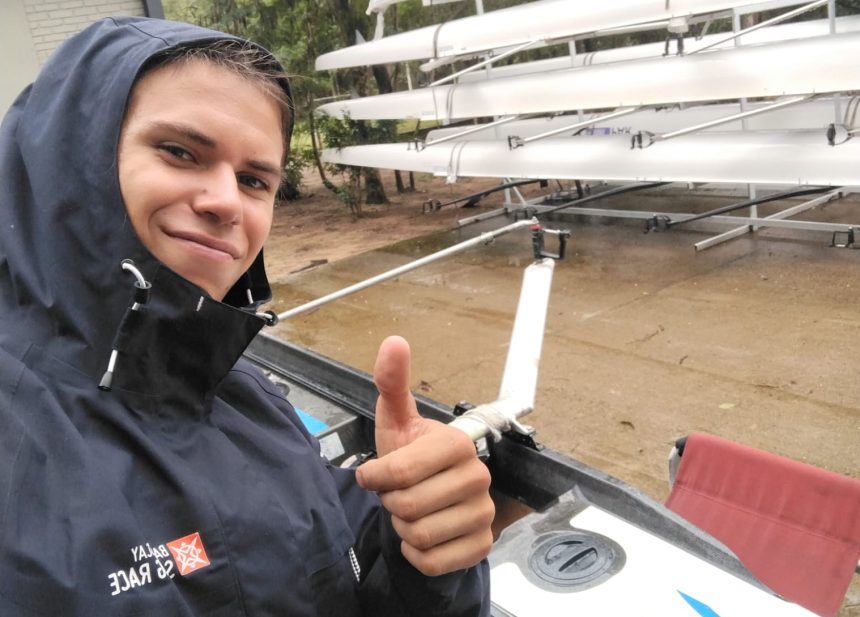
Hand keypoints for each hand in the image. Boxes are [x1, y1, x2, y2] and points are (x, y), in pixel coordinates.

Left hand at [356, 336, 494, 576]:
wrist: (431, 498)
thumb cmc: (411, 457)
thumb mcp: (396, 421)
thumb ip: (391, 382)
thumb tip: (394, 340)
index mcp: (458, 444)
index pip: (399, 473)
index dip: (375, 478)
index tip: (374, 475)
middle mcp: (479, 477)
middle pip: (408, 506)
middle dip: (391, 504)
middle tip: (399, 493)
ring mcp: (484, 514)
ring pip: (419, 535)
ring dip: (403, 528)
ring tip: (413, 511)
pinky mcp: (482, 546)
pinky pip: (432, 562)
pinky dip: (416, 554)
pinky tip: (423, 535)